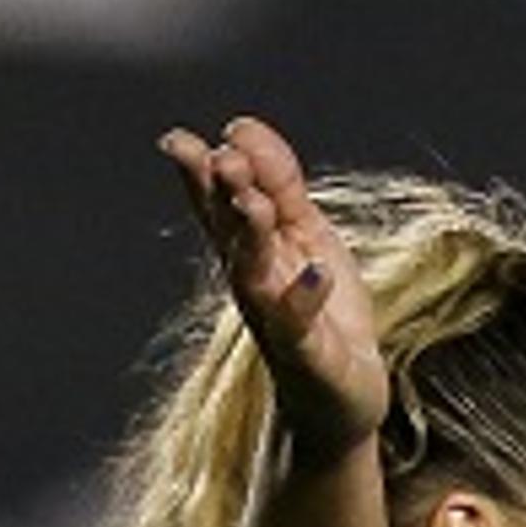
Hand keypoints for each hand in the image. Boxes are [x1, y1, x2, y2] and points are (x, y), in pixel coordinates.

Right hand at [162, 115, 387, 450]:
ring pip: (253, 272)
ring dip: (251, 237)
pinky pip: (298, 326)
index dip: (201, 172)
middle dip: (221, 195)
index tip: (186, 140)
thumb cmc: (317, 313)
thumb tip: (239, 127)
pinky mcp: (304, 353)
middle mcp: (252, 281)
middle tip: (221, 157)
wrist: (339, 399)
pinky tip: (315, 274)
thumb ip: (278, 183)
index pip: (218, 202)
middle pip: (227, 232)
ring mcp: (275, 318)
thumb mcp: (304, 233)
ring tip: (255, 201)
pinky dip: (303, 300)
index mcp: (251, 248)